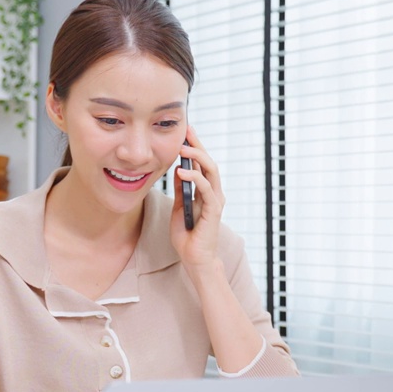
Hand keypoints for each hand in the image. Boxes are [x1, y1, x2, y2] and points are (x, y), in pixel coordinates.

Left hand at [170, 125, 222, 270]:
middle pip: (209, 163)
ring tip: (183, 149)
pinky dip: (195, 179)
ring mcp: (215, 202)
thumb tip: (177, 170)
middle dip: (198, 146)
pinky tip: (183, 172)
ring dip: (198, 158)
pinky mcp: (213, 211)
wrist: (194, 259)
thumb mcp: (179, 208)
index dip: (195, 147)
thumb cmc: (188, 236)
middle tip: (186, 132)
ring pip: (211, 172)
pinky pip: (206, 190)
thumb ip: (180, 190)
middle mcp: (213, 194)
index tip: (185, 132)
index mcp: (205, 192)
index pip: (202, 164)